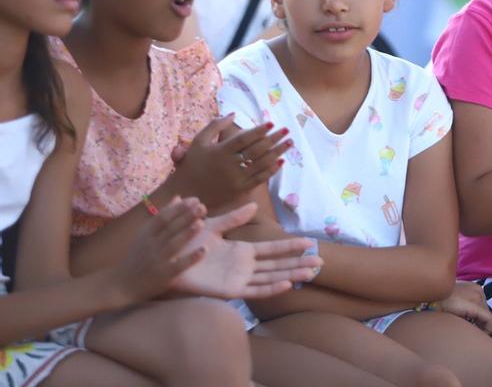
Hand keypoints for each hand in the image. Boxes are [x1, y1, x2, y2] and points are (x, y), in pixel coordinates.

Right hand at [112, 197, 207, 303]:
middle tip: (202, 207)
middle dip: (185, 217)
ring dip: (187, 234)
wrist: (121, 285)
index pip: (162, 217)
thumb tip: (178, 197)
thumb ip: (162, 217)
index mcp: (146, 234)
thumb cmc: (137, 256)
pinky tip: (204, 250)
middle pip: (169, 229)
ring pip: (173, 245)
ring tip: (201, 223)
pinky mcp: (163, 275)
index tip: (194, 199)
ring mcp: (157, 260)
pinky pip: (179, 266)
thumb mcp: (145, 234)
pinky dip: (191, 258)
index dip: (178, 208)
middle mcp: (150, 245)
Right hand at [169, 115, 291, 208]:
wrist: (187, 193)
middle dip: (274, 139)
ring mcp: (236, 179)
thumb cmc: (192, 164)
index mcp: (220, 151)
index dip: (258, 131)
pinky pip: (259, 179)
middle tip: (287, 130)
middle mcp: (230, 165)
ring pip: (262, 164)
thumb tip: (233, 114)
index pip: (243, 139)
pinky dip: (272, 170)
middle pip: (257, 150)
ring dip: (278, 152)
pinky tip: (281, 161)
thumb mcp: (199, 142)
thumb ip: (215, 126)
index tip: (271, 123)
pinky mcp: (240, 190)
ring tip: (289, 143)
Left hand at [171, 203, 322, 299]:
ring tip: (311, 273)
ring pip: (271, 278)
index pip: (272, 249)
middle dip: (298, 263)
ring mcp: (239, 279)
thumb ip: (234, 218)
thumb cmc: (186, 244)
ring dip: (291, 275)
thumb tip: (255, 205)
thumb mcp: (213, 226)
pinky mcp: (229, 291)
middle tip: (320, 261)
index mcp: (242, 251)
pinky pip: (254, 290)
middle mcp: (244, 267)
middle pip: (278, 265)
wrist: (166, 260)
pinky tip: (287, 284)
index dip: (290, 246)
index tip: (309, 242)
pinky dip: (271, 288)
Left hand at [436, 281, 491, 334]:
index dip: (489, 330)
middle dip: (483, 323)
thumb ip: (468, 325)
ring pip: (485, 306)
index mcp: (475, 303)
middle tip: (474, 329)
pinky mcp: (474, 285)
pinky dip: (477, 306)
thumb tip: (475, 331)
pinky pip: (480, 298)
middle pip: (488, 313)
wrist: (433, 291)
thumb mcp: (454, 321)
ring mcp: (477, 288)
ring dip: (480, 314)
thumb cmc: (441, 308)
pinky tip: (469, 310)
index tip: (482, 335)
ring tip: (471, 320)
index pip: (490, 318)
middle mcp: (479, 294)